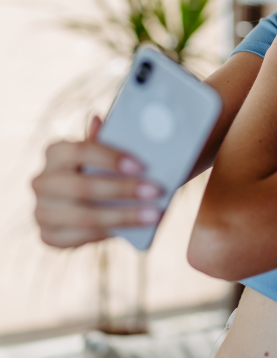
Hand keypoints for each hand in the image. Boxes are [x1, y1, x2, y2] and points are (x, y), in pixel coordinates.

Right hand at [32, 116, 163, 248]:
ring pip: (83, 216)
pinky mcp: (47, 236)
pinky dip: (108, 233)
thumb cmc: (102, 172)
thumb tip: (100, 119)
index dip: (110, 158)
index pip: (79, 150)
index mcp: (54, 152)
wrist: (87, 206)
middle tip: (155, 191)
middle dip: (122, 189)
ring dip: (122, 216)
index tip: (140, 165)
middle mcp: (41, 180)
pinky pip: (79, 238)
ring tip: (152, 214)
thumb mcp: (106, 154)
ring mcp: (41, 210)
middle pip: (81, 186)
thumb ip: (109, 140)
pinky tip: (134, 229)